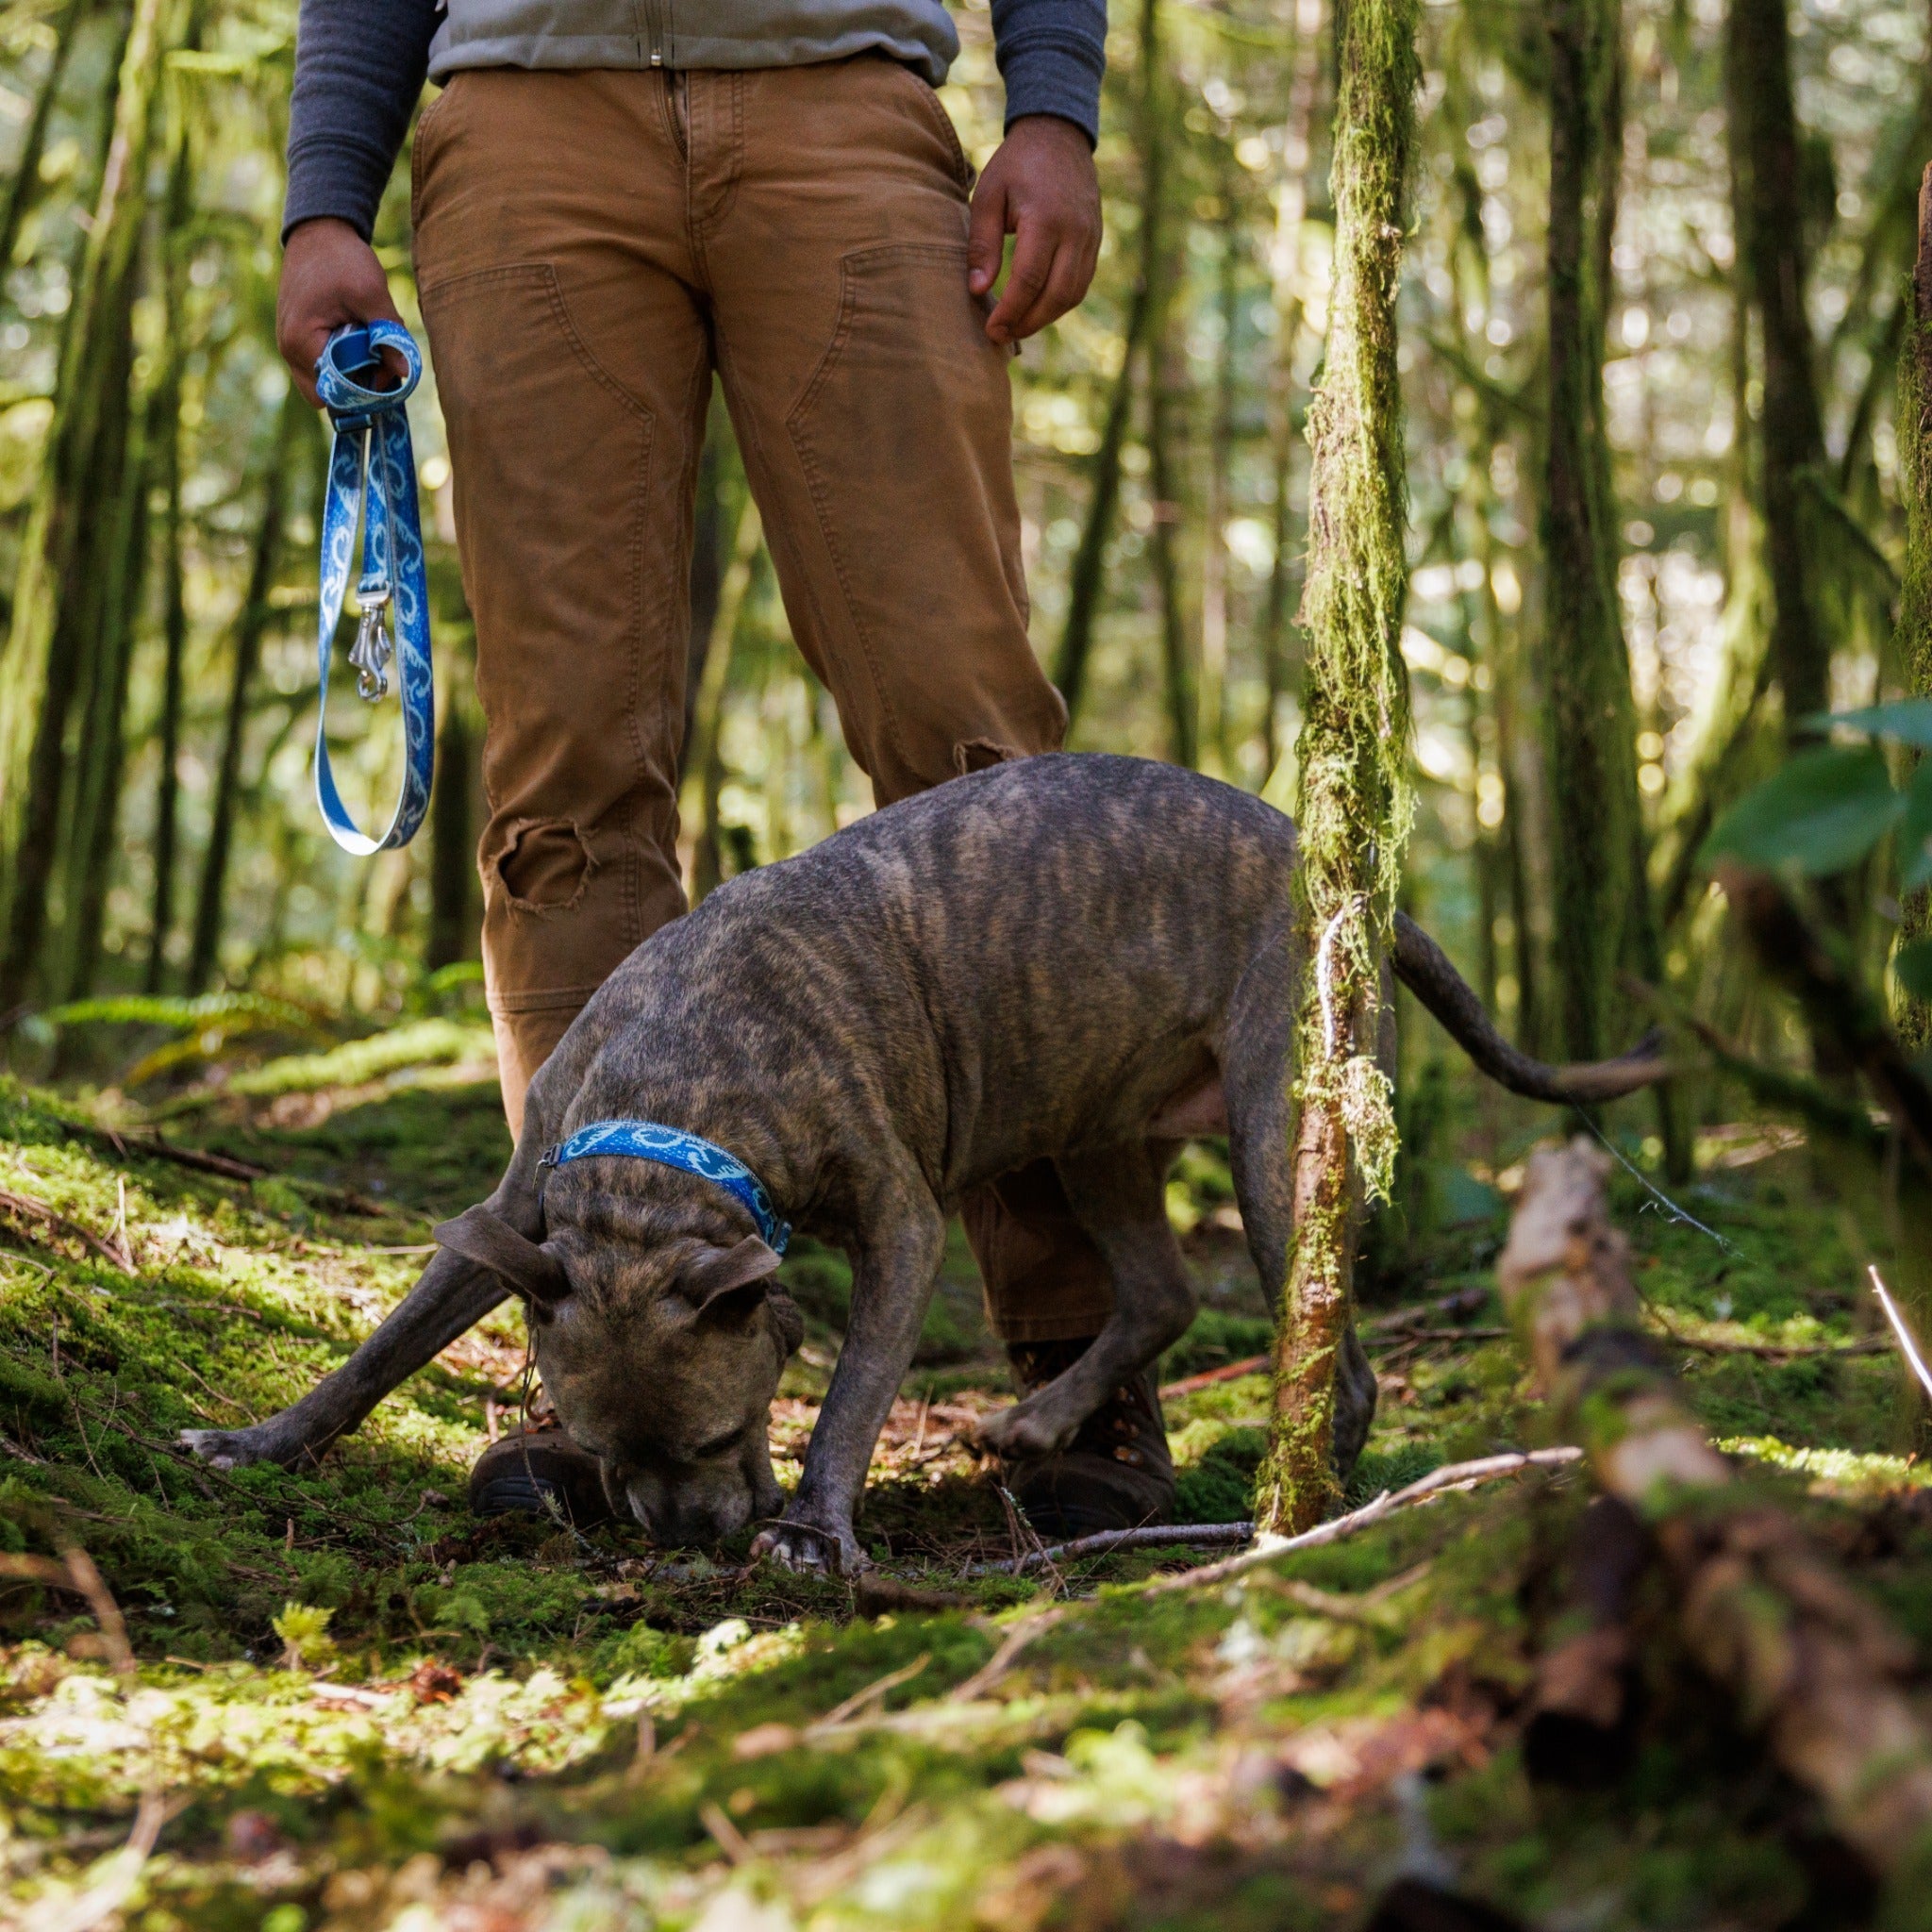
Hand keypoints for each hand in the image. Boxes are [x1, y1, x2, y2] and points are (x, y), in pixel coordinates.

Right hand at [277, 217, 406, 406]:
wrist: (319, 233)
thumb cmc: (342, 258)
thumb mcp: (371, 292)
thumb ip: (388, 333)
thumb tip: (406, 373)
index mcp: (301, 342)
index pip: (332, 393)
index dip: (363, 392)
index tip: (387, 372)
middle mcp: (289, 351)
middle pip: (327, 396)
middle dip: (357, 387)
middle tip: (382, 363)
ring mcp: (292, 347)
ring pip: (325, 383)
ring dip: (351, 375)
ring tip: (371, 348)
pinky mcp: (300, 341)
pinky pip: (323, 367)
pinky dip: (344, 363)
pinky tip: (361, 342)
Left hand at [967, 115, 1101, 345]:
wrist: (1059, 135)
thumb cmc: (1016, 165)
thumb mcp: (988, 195)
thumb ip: (982, 244)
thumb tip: (977, 290)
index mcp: (1045, 219)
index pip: (1029, 280)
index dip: (1010, 311)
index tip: (991, 330)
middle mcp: (1075, 232)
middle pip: (1056, 295)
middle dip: (1028, 322)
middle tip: (1002, 335)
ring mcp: (1091, 238)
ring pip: (1072, 295)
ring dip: (1045, 317)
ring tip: (1017, 326)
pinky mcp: (1096, 241)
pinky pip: (1081, 283)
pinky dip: (1059, 302)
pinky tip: (1037, 307)